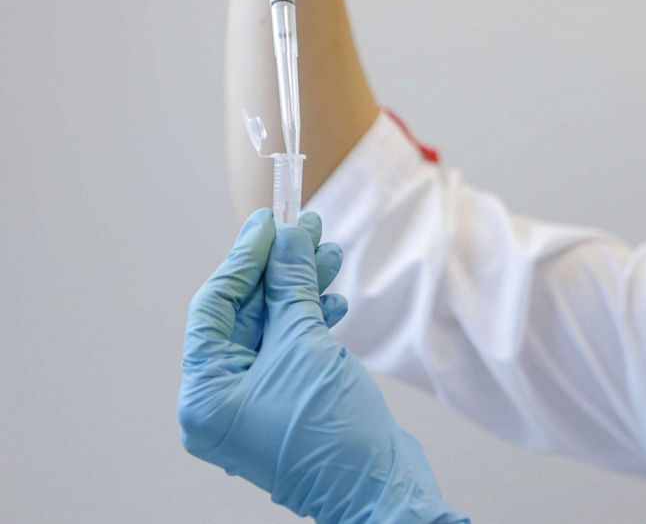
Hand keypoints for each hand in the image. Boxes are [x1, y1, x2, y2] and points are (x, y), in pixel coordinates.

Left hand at [178, 209, 467, 522]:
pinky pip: (290, 349)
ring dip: (301, 289)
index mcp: (205, 394)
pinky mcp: (286, 403)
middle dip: (279, 269)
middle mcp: (221, 400)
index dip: (244, 258)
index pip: (214, 306)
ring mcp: (253, 404)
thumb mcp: (306, 345)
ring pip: (273, 328)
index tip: (270, 221)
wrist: (378, 487)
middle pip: (245, 314)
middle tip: (305, 227)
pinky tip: (333, 300)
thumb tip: (287, 237)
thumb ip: (291, 286)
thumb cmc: (332, 431)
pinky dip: (311, 321)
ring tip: (329, 253)